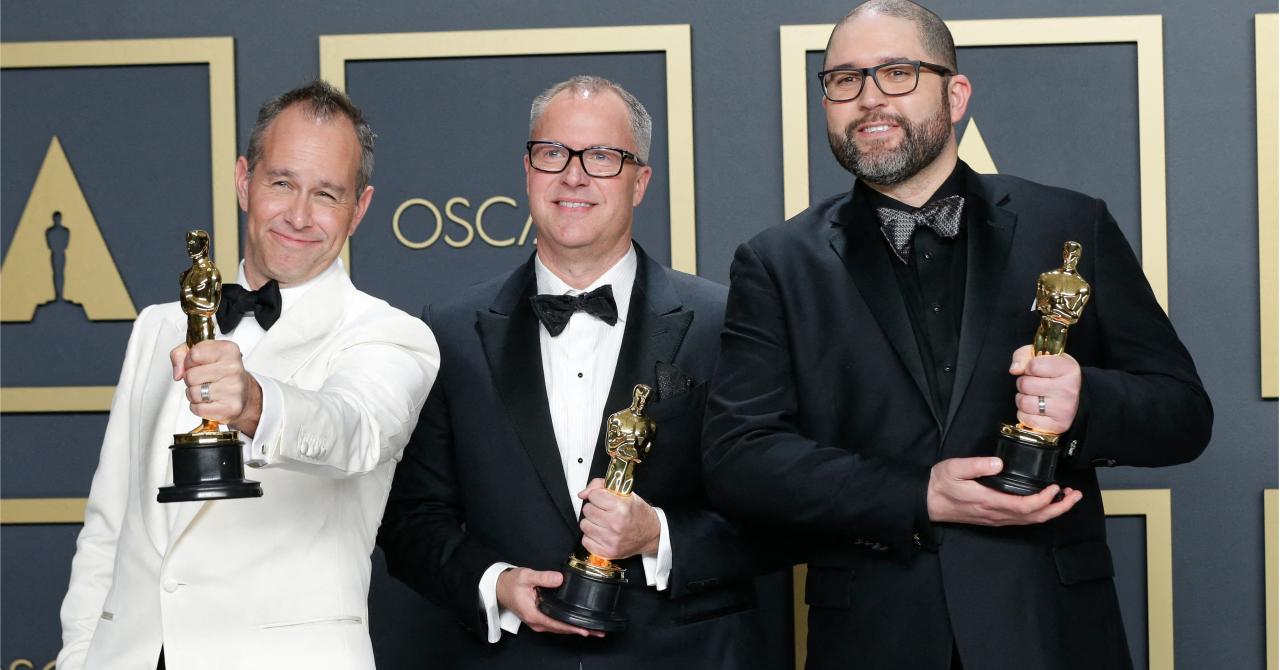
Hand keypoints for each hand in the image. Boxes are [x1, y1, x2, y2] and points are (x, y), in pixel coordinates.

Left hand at [170, 341, 261, 435]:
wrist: (243, 395)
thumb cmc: (220, 373)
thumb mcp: (201, 354)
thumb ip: (180, 354)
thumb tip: (178, 372)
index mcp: (228, 350)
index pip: (194, 353)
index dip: (188, 361)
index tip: (196, 364)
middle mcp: (233, 368)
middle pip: (191, 375)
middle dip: (190, 379)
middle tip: (202, 379)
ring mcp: (233, 388)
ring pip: (193, 393)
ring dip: (193, 394)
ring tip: (206, 390)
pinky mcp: (229, 407)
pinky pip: (198, 408)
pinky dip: (198, 407)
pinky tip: (209, 401)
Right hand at [495, 567, 603, 636]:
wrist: (499, 588)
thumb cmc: (511, 583)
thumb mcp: (526, 576)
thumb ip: (543, 577)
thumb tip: (559, 579)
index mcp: (534, 614)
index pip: (557, 623)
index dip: (572, 627)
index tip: (586, 630)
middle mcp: (536, 622)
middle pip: (561, 629)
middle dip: (580, 630)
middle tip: (599, 632)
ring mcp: (538, 622)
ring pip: (559, 628)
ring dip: (575, 629)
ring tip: (594, 630)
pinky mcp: (539, 618)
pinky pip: (556, 625)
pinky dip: (568, 625)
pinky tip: (578, 624)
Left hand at [578, 478, 659, 558]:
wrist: (651, 535)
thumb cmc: (638, 513)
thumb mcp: (625, 493)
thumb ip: (601, 486)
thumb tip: (582, 494)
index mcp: (621, 507)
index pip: (594, 495)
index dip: (598, 496)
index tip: (604, 500)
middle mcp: (615, 524)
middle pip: (587, 510)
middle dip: (594, 508)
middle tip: (605, 511)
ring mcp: (611, 540)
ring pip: (584, 525)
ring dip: (592, 522)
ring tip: (603, 522)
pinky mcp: (607, 552)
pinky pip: (585, 541)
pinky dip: (592, 537)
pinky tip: (602, 533)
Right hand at [926, 457, 1082, 525]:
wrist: (928, 502)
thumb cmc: (940, 485)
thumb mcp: (954, 469)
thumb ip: (977, 465)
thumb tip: (998, 463)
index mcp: (988, 501)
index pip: (1024, 506)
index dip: (1044, 500)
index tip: (1055, 488)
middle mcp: (996, 514)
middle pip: (1035, 517)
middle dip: (1059, 508)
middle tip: (1075, 496)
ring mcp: (996, 518)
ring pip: (1031, 521)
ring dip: (1052, 511)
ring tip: (1066, 498)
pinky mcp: (995, 518)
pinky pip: (1023, 520)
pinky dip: (1040, 513)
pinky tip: (1045, 504)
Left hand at [1009, 345, 1080, 433]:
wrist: (1073, 399)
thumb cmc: (1053, 376)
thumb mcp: (1041, 357)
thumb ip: (1024, 356)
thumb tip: (1015, 369)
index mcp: (1068, 369)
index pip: (1033, 365)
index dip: (1029, 367)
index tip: (1036, 371)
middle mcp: (1068, 389)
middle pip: (1025, 384)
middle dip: (1024, 384)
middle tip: (1034, 385)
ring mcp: (1064, 409)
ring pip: (1024, 403)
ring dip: (1023, 399)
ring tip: (1034, 397)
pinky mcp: (1057, 426)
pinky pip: (1026, 419)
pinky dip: (1025, 414)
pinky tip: (1036, 410)